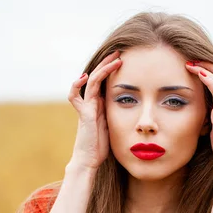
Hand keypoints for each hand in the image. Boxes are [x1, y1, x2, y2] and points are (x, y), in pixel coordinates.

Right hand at [67, 50, 121, 170]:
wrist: (90, 160)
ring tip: (114, 59)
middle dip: (108, 63)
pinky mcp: (83, 114)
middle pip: (97, 76)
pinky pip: (75, 96)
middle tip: (120, 52)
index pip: (104, 80)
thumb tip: (137, 110)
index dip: (112, 69)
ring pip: (91, 81)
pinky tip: (83, 77)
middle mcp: (92, 102)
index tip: (124, 59)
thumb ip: (119, 115)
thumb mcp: (115, 126)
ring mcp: (86, 107)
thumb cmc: (102, 146)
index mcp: (100, 104)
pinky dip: (76, 86)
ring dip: (102, 69)